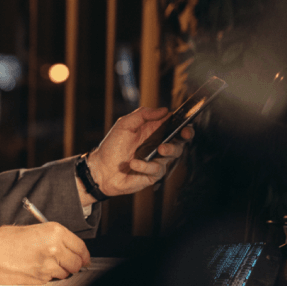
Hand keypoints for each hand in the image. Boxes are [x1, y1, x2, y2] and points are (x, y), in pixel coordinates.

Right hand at [0, 224, 89, 285]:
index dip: (84, 253)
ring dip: (62, 270)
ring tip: (48, 263)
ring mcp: (48, 266)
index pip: (80, 246)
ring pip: (67, 273)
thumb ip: (52, 236)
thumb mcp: (32, 229)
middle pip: (78, 262)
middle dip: (76, 263)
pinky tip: (37, 268)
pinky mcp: (40, 279)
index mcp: (54, 232)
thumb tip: (66, 245)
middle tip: (70, 262)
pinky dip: (50, 276)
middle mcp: (54, 249)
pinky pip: (53, 279)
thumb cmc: (3, 240)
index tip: (84, 256)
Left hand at [80, 106, 194, 205]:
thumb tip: (164, 110)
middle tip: (184, 134)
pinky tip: (134, 163)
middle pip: (180, 139)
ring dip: (169, 149)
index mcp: (154, 131)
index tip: (185, 120)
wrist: (101, 169)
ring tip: (160, 148)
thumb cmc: (112, 146)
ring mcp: (157, 160)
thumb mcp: (125, 124)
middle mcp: (158, 144)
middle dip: (185, 135)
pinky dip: (145, 165)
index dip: (182, 122)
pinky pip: (156, 169)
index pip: (173, 125)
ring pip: (174, 154)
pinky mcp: (153, 174)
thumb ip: (143, 114)